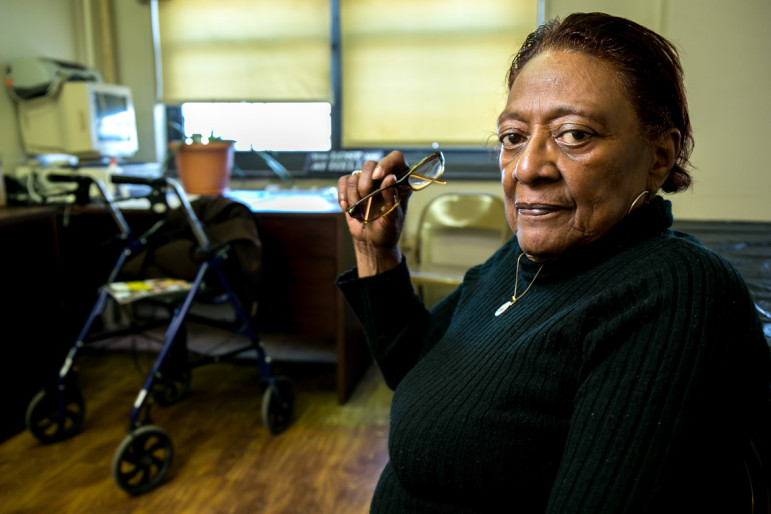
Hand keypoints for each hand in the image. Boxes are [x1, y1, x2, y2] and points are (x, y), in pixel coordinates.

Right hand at [338, 150, 412, 274]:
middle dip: (365, 184)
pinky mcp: (352, 188)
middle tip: (366, 200)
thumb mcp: (393, 219)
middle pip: (370, 164)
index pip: (396, 158)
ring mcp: (366, 182)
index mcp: (400, 182)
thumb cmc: (387, 231)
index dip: (387, 163)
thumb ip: (392, 199)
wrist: (372, 242)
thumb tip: (390, 178)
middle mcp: (383, 178)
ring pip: (354, 175)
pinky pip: (343, 181)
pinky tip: (348, 208)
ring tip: (360, 210)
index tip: (379, 176)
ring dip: (355, 196)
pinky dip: (343, 196)